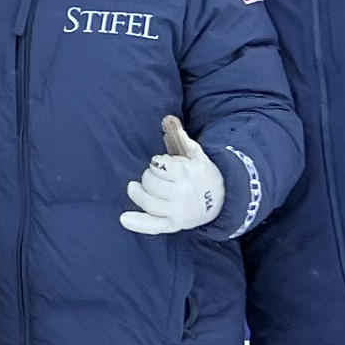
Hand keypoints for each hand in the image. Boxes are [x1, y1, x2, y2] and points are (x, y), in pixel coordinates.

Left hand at [118, 115, 227, 237]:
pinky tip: (123, 218)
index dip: (158, 163)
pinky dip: (138, 223)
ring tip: (134, 188)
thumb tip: (168, 118)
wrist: (221, 200)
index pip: (160, 166)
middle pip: (152, 183)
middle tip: (154, 176)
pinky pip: (153, 225)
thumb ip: (181, 137)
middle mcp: (182, 194)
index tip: (162, 164)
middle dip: (149, 176)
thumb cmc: (200, 173)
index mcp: (187, 174)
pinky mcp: (173, 224)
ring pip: (149, 202)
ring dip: (138, 194)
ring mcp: (177, 211)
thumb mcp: (195, 154)